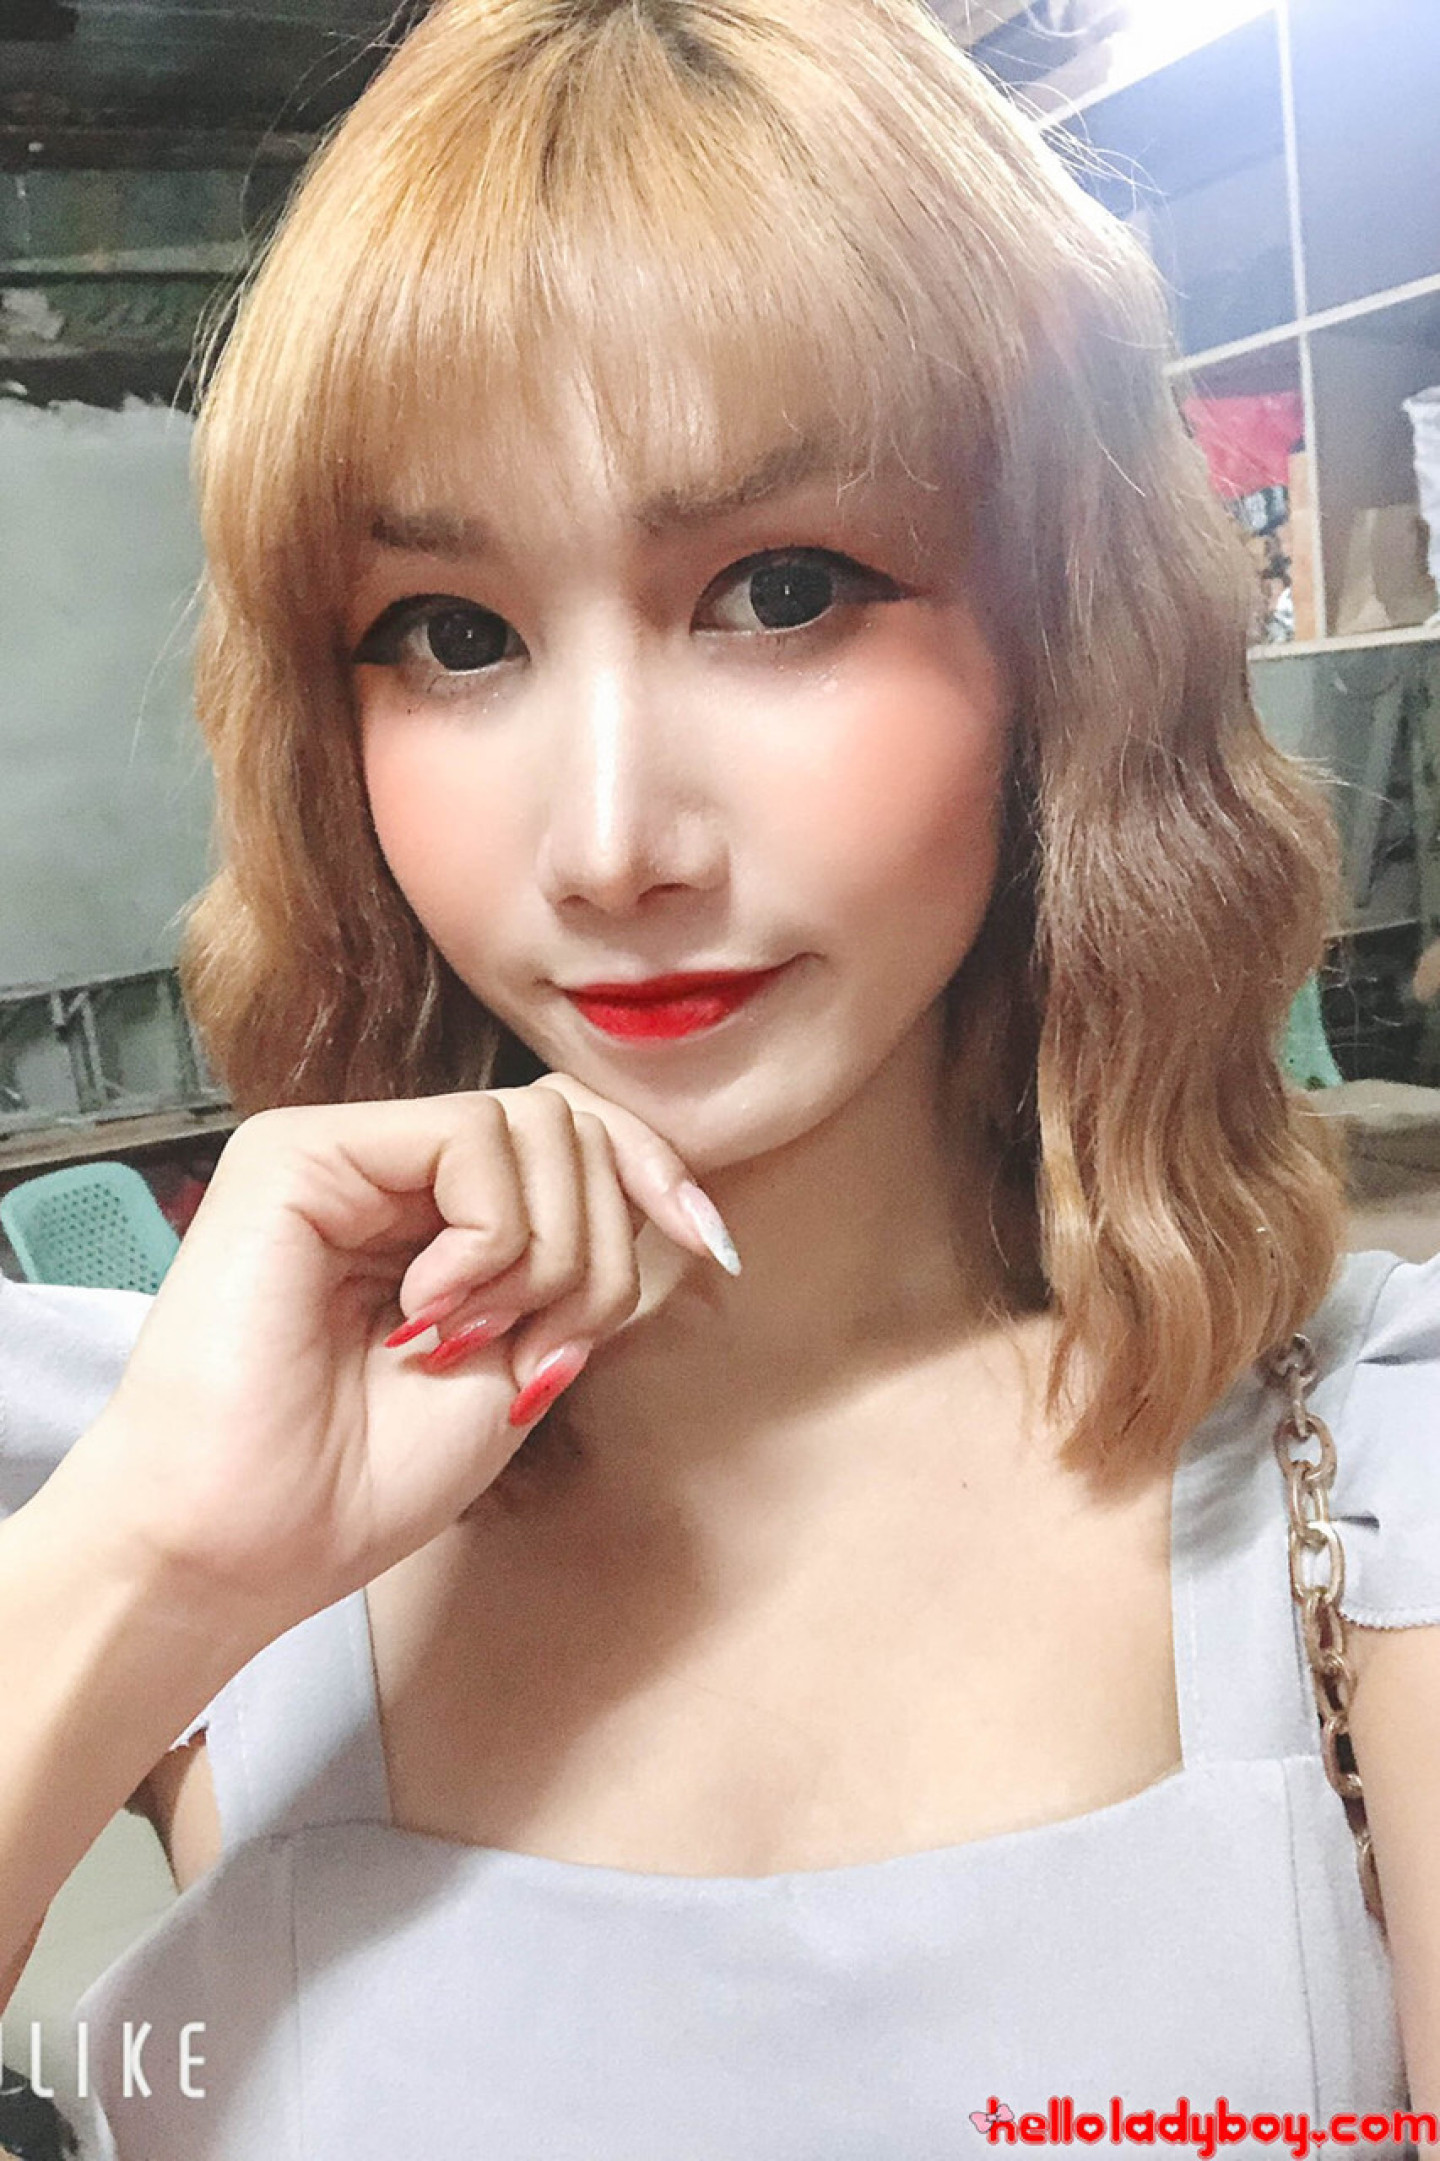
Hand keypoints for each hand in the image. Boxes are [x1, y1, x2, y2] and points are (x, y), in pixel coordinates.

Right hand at [68, 1075, 736, 1640]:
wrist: (243, 1546)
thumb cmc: (361, 1479)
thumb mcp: (521, 1362)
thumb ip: (581, 1272)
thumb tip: (680, 1204)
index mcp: (437, 1212)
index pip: (578, 1136)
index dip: (656, 1177)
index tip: (714, 1248)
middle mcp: (391, 1165)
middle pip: (574, 1126)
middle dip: (597, 1251)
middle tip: (533, 1351)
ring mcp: (347, 1150)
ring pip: (539, 1123)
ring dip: (545, 1255)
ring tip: (465, 1343)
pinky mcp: (300, 1149)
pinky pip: (470, 1135)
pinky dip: (489, 1238)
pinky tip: (427, 1314)